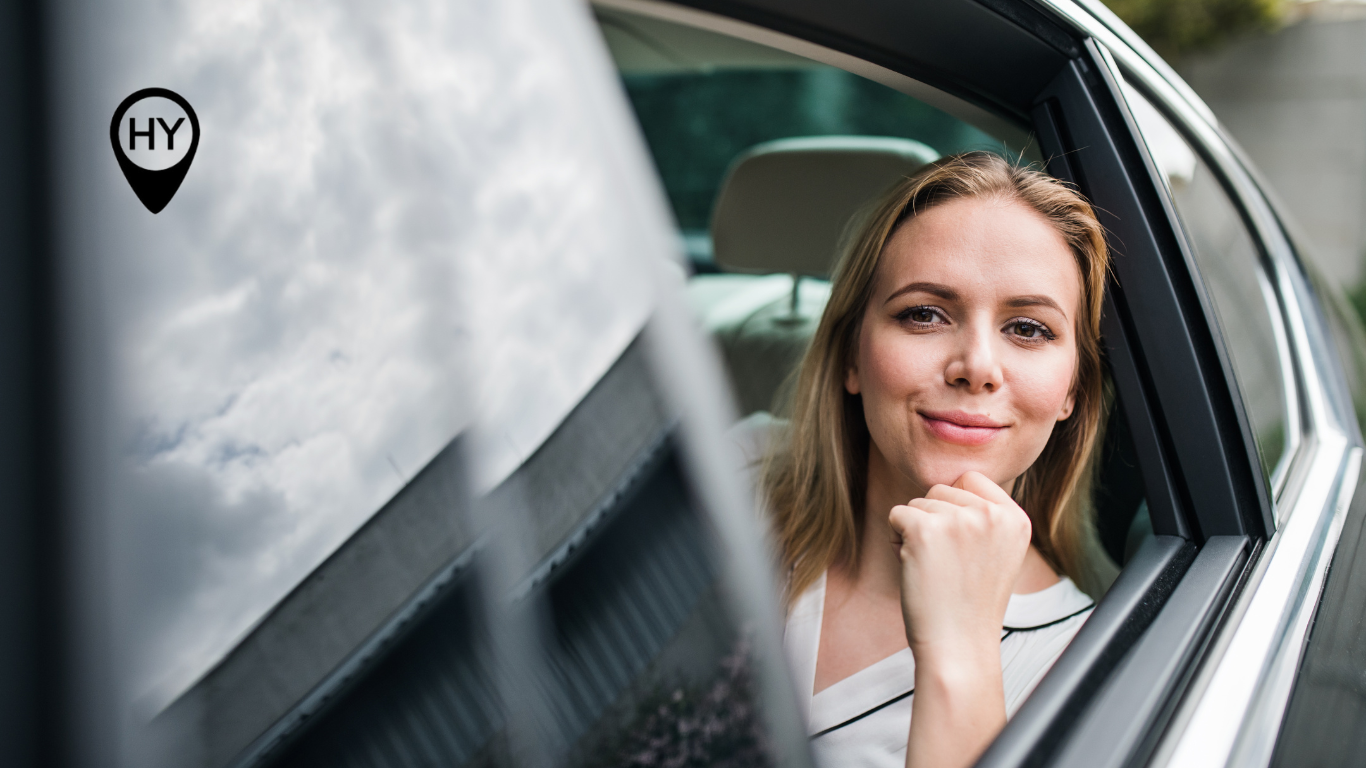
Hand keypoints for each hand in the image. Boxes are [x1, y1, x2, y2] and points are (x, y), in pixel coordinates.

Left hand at [888, 471, 1032, 658]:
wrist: (958, 647)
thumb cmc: (969, 604)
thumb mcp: (996, 553)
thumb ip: (983, 516)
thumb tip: (949, 483)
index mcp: (1016, 519)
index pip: (972, 478)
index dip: (955, 507)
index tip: (961, 546)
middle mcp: (992, 515)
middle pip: (942, 489)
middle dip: (933, 520)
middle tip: (946, 563)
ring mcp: (960, 520)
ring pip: (918, 503)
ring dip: (915, 532)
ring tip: (934, 569)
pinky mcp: (926, 530)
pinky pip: (896, 514)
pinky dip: (896, 539)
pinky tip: (915, 567)